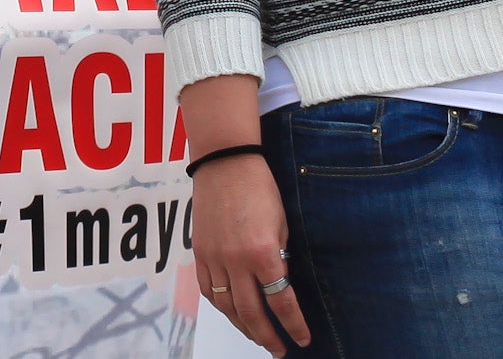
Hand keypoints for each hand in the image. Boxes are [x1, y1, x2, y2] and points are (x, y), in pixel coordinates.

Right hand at [193, 154, 312, 352]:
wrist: (225, 162)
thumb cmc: (259, 187)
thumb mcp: (281, 224)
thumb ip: (279, 257)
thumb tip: (280, 284)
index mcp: (264, 252)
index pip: (281, 301)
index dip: (293, 325)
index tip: (302, 339)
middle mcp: (236, 260)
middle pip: (251, 313)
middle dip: (267, 336)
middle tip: (278, 349)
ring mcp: (215, 258)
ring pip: (226, 307)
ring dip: (243, 327)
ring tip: (256, 336)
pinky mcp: (200, 252)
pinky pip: (208, 289)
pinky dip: (221, 306)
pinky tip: (231, 312)